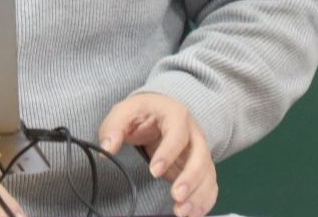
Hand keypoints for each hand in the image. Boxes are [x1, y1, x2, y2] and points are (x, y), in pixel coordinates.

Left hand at [98, 92, 216, 216]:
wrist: (159, 112)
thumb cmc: (143, 113)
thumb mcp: (125, 112)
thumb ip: (114, 127)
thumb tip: (107, 148)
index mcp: (176, 115)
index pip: (178, 134)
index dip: (168, 153)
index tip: (154, 171)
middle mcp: (194, 134)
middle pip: (201, 157)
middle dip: (191, 178)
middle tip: (176, 196)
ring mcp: (200, 152)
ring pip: (208, 174)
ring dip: (198, 195)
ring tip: (182, 212)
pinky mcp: (201, 167)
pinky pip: (210, 185)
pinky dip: (204, 201)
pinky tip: (191, 214)